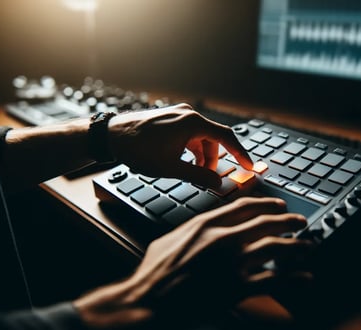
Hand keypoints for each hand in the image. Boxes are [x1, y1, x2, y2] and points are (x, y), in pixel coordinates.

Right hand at [74, 197, 312, 329]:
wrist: (147, 302)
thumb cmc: (154, 273)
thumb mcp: (171, 239)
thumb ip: (193, 228)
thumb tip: (205, 224)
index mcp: (206, 224)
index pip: (245, 206)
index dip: (266, 203)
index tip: (278, 204)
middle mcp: (223, 239)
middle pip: (265, 223)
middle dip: (288, 220)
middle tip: (299, 221)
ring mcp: (232, 263)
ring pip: (275, 248)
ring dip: (296, 246)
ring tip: (307, 245)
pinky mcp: (237, 288)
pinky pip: (274, 280)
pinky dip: (294, 278)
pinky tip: (305, 277)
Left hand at [108, 103, 252, 187]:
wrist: (111, 136)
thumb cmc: (137, 149)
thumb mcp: (170, 168)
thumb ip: (198, 176)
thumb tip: (217, 184)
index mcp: (192, 123)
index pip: (226, 137)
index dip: (240, 153)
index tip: (249, 166)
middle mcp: (188, 114)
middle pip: (213, 139)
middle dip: (212, 160)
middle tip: (206, 178)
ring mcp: (179, 114)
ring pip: (201, 138)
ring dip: (200, 156)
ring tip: (188, 170)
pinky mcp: (171, 118)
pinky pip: (190, 134)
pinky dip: (190, 149)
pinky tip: (180, 160)